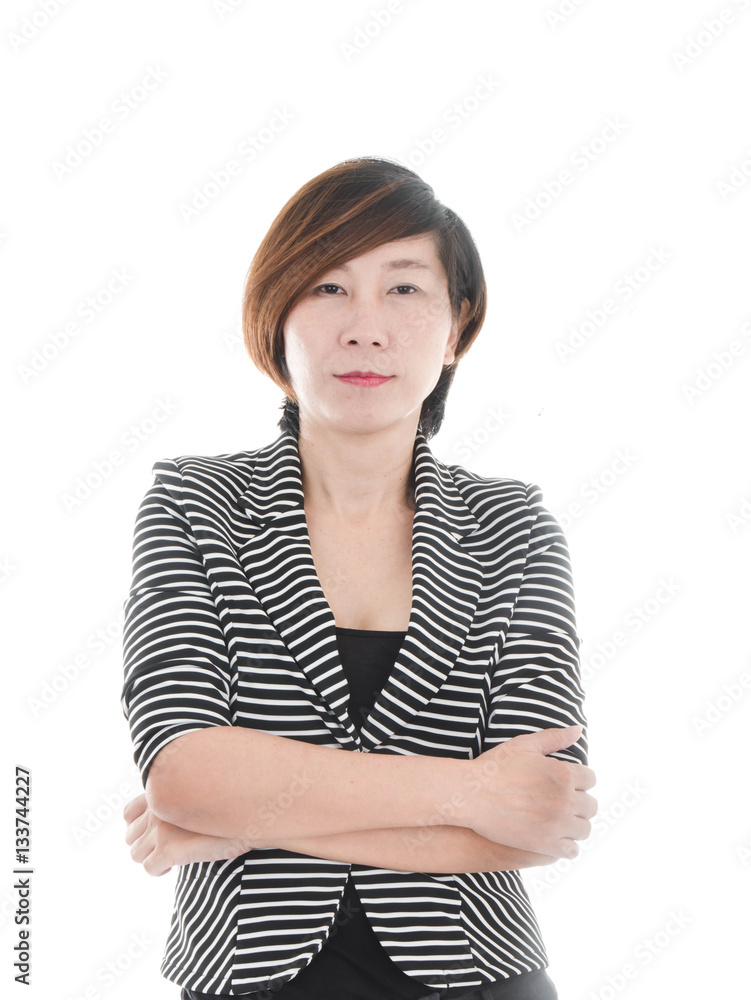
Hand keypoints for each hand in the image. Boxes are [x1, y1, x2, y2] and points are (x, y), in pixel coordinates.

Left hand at [122, 793, 251, 875]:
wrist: (248, 815)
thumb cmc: (232, 803)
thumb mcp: (201, 792)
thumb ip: (180, 798)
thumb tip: (174, 815)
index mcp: (161, 792)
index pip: (128, 813)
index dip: (138, 827)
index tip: (155, 834)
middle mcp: (156, 809)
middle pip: (130, 837)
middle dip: (145, 846)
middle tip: (164, 848)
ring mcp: (159, 829)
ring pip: (136, 854)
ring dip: (151, 858)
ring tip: (170, 858)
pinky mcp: (166, 849)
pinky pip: (149, 868)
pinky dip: (158, 870)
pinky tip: (173, 866)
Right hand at [462, 725, 596, 859]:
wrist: (472, 795)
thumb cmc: (495, 767)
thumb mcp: (524, 745)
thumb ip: (554, 737)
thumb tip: (578, 729)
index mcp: (564, 773)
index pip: (590, 780)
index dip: (579, 780)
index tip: (568, 784)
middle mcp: (566, 799)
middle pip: (591, 806)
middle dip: (580, 803)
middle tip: (564, 803)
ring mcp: (557, 824)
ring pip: (584, 829)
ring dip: (576, 824)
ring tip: (562, 821)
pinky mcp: (546, 844)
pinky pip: (571, 850)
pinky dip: (568, 846)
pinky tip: (557, 839)